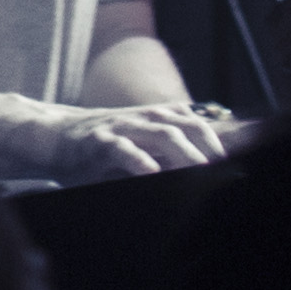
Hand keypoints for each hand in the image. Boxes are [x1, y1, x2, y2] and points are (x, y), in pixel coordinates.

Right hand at [0, 97, 235, 183]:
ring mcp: (123, 127)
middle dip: (209, 150)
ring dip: (184, 154)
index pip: (199, 125)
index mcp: (159, 117)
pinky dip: (138, 159)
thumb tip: (201, 168)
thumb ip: (166, 150)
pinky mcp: (98, 141)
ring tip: (200, 171)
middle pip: (188, 129)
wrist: (53, 135)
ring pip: (161, 135)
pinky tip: (151, 172)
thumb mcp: (138, 142)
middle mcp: (146, 118)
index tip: (237, 161)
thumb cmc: (103, 144)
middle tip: (225, 171)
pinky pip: (122, 149)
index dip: (220, 141)